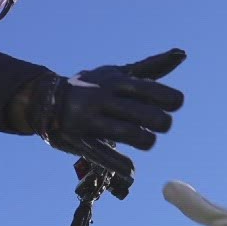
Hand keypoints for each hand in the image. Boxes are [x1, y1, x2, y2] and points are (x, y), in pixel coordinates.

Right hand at [20, 49, 186, 184]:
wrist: (45, 98)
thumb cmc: (94, 85)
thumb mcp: (119, 73)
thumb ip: (151, 67)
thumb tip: (182, 54)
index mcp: (115, 82)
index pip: (148, 89)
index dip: (169, 98)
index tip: (176, 103)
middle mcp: (103, 99)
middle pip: (142, 113)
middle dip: (160, 121)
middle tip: (163, 124)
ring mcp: (90, 120)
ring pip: (127, 134)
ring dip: (145, 140)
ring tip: (148, 140)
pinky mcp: (78, 140)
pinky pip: (101, 155)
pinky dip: (119, 165)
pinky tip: (131, 171)